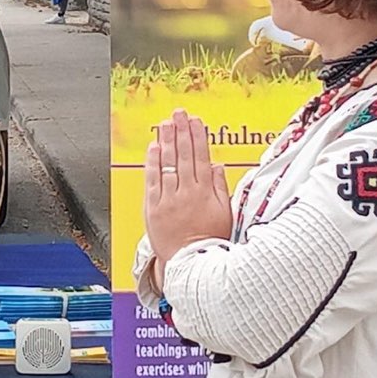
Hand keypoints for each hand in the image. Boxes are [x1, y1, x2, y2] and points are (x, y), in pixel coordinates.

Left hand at [144, 110, 232, 266]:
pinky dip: (153, 162)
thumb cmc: (209, 241)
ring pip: (168, 164)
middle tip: (179, 113)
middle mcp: (187, 192)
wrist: (191, 264)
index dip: (198, 136)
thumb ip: (220, 187)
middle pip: (184, 155)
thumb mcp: (224, 213)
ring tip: (166, 123)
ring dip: (167, 141)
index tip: (196, 121)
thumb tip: (217, 165)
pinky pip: (152, 180)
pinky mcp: (153, 207)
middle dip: (181, 131)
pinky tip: (153, 147)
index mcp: (206, 192)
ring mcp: (169, 199)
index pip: (201, 157)